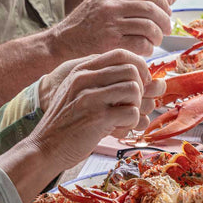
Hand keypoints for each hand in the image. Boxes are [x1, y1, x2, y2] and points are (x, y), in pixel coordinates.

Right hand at [29, 49, 164, 174]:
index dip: (139, 66)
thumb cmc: (68, 122)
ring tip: (124, 116)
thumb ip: (111, 83)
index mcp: (81, 69)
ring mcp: (90, 97)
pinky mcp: (97, 118)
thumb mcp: (81, 93)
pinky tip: (119, 128)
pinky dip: (131, 123)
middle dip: (140, 87)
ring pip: (134, 89)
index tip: (140, 82)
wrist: (44, 148)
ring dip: (136, 105)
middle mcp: (85, 78)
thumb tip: (158, 83)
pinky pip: (131, 113)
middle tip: (133, 103)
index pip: (121, 54)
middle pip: (132, 70)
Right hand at [52, 0, 171, 58]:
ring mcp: (110, 24)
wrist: (60, 44)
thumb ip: (122, 1)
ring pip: (149, 26)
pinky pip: (141, 44)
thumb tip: (153, 5)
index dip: (161, 0)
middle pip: (150, 8)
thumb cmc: (83, 26)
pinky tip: (146, 51)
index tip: (167, 11)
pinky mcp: (111, 43)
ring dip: (158, 36)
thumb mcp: (99, 4)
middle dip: (164, 20)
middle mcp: (110, 5)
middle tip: (167, 29)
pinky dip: (149, 48)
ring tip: (157, 41)